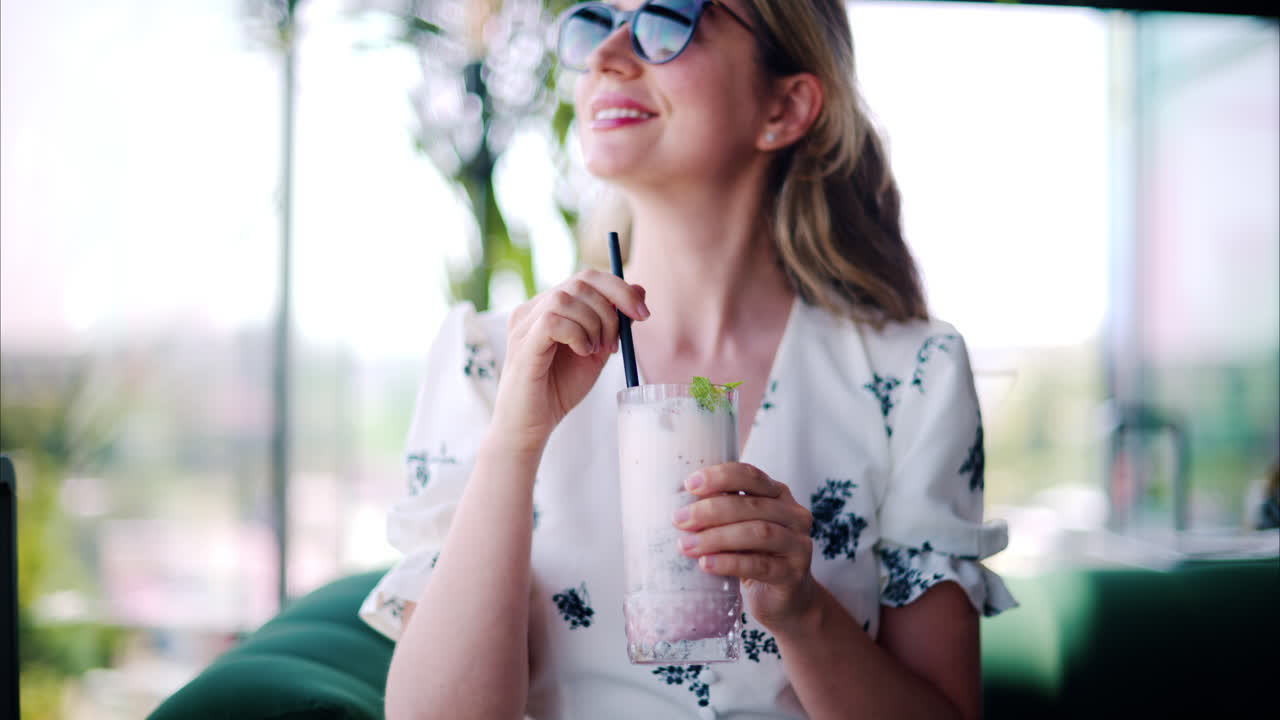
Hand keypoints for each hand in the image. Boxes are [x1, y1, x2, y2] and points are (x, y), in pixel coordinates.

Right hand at [491, 269, 648, 453]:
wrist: (531, 425)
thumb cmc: (559, 389)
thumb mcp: (597, 351)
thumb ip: (615, 322)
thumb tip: (640, 289)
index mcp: (549, 306)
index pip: (587, 278)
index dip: (620, 289)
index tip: (643, 314)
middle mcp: (533, 308)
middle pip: (581, 282)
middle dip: (611, 311)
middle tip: (614, 344)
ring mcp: (524, 324)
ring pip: (567, 298)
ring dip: (593, 324)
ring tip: (594, 351)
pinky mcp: (522, 343)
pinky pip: (553, 320)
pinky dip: (577, 334)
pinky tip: (581, 352)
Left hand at [673, 462, 818, 629]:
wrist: (786, 601)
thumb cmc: (755, 556)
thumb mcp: (741, 528)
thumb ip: (722, 512)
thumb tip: (678, 505)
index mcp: (779, 494)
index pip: (751, 476)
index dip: (720, 477)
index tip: (689, 484)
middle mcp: (794, 515)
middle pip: (752, 505)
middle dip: (711, 510)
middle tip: (679, 520)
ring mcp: (798, 545)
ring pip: (758, 532)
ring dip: (717, 537)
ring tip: (686, 545)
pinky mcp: (793, 574)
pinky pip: (760, 565)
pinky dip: (729, 563)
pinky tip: (706, 564)